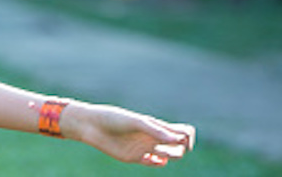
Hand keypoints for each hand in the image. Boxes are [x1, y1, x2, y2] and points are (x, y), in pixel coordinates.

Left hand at [65, 102, 195, 166]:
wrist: (92, 126)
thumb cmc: (113, 118)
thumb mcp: (135, 121)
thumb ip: (155, 130)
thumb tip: (177, 140)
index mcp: (156, 125)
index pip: (183, 131)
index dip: (188, 136)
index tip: (182, 138)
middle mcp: (154, 136)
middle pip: (180, 146)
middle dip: (181, 148)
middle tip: (168, 146)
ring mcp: (146, 147)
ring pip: (169, 156)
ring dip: (170, 156)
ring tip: (156, 151)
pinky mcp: (136, 157)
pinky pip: (155, 163)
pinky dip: (158, 163)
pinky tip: (148, 158)